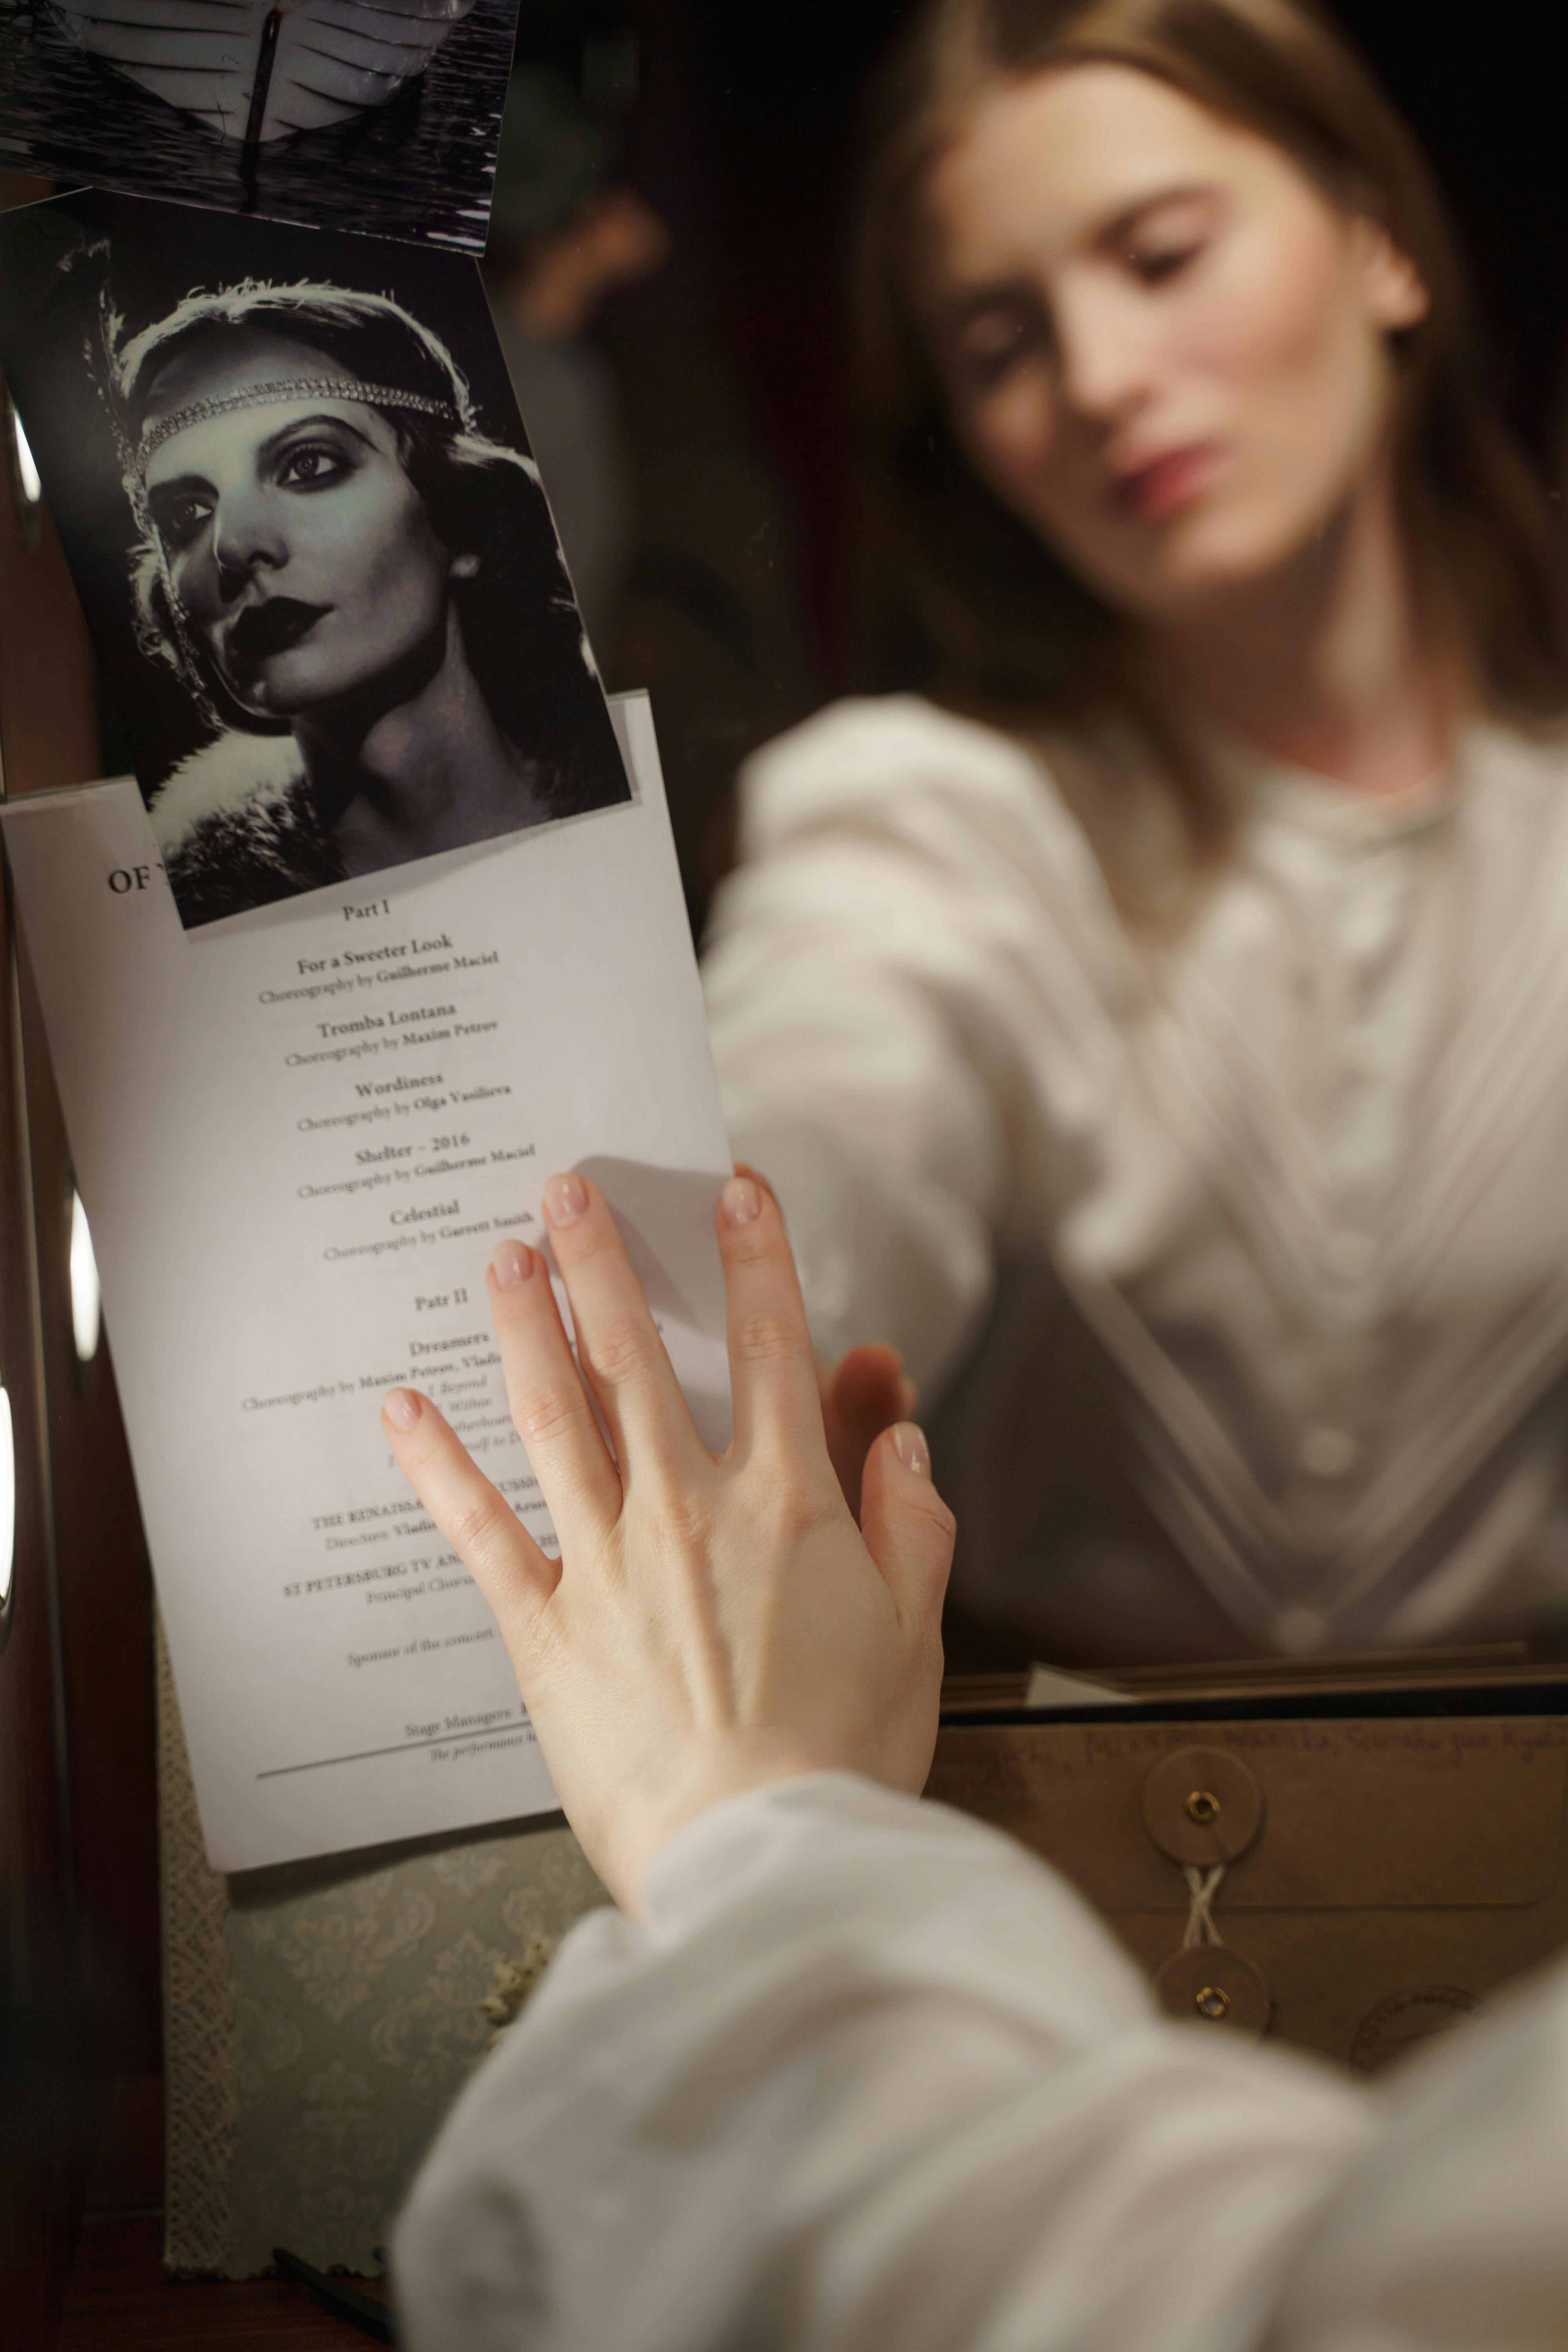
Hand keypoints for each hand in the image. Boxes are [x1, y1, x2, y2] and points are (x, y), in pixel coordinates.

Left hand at [382, 1170, 954, 1913]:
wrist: (765, 1857)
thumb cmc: (844, 1754)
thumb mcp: (917, 1631)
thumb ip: (912, 1521)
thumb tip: (899, 1433)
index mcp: (786, 1506)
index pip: (770, 1349)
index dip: (758, 1258)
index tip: (734, 1191)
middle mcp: (688, 1511)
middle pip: (637, 1358)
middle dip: (604, 1261)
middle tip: (569, 1188)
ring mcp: (608, 1562)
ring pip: (555, 1415)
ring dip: (524, 1326)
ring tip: (500, 1258)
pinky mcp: (544, 1627)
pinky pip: (479, 1529)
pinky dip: (436, 1465)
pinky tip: (400, 1407)